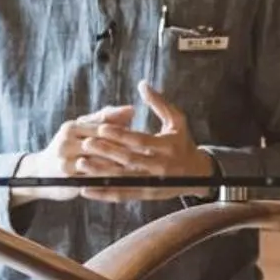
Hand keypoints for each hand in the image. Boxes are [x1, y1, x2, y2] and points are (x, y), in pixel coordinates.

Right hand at [15, 106, 135, 195]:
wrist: (39, 174)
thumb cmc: (68, 149)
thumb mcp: (82, 130)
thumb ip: (105, 119)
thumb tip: (132, 109)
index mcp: (73, 127)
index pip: (103, 127)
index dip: (124, 132)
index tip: (145, 137)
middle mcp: (67, 141)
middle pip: (101, 143)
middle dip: (124, 149)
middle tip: (147, 154)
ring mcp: (65, 160)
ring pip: (98, 162)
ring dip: (119, 166)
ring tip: (140, 168)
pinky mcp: (66, 177)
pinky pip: (92, 178)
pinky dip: (108, 179)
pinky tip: (124, 182)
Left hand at [73, 83, 215, 197]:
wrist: (198, 174)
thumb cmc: (183, 142)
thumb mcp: (177, 121)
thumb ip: (159, 103)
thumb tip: (142, 84)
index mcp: (167, 146)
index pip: (140, 141)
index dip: (120, 135)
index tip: (101, 127)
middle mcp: (159, 166)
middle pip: (129, 160)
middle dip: (106, 152)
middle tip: (86, 143)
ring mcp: (152, 182)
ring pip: (123, 179)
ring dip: (101, 173)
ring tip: (81, 164)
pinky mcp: (146, 194)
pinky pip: (122, 195)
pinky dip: (103, 194)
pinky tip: (86, 189)